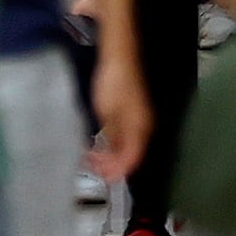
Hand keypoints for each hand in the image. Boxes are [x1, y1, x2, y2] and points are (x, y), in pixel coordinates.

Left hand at [85, 63, 153, 184]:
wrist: (119, 58)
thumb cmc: (113, 84)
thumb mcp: (108, 113)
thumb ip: (112, 138)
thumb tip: (113, 158)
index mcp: (140, 129)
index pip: (132, 160)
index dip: (117, 171)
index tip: (102, 177)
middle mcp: (143, 128)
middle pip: (131, 155)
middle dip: (112, 165)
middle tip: (91, 167)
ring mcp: (139, 121)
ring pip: (127, 147)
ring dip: (111, 155)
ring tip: (92, 158)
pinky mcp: (132, 115)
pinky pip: (124, 137)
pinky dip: (112, 145)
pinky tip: (99, 145)